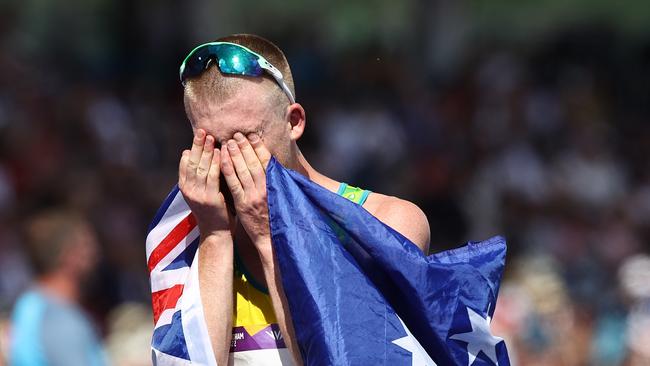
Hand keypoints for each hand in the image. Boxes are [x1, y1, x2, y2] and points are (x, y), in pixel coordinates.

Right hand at [178, 129, 231, 236]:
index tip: (198, 134)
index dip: (192, 148)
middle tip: (203, 130)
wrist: (216, 232)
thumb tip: (191, 154)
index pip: (185, 163)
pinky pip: (213, 177)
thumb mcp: (200, 192)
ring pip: (201, 168)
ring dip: (206, 151)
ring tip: (211, 137)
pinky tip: (220, 153)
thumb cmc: (212, 210)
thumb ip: (198, 176)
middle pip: (192, 162)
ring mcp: (198, 195)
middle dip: (198, 145)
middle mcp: (189, 190)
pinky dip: (216, 163)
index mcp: (184, 187)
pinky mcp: (210, 199)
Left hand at [220, 132, 271, 247]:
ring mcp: (253, 196)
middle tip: (236, 134)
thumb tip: (272, 162)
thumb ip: (276, 179)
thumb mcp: (281, 195)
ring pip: (242, 170)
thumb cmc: (277, 216)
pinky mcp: (243, 204)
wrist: (271, 238)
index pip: (267, 160)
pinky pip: (233, 184)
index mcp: (276, 184)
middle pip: (253, 162)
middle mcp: (265, 188)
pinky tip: (221, 160)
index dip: (258, 146)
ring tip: (228, 142)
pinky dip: (227, 170)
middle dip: (244, 147)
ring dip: (234, 155)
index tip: (252, 135)